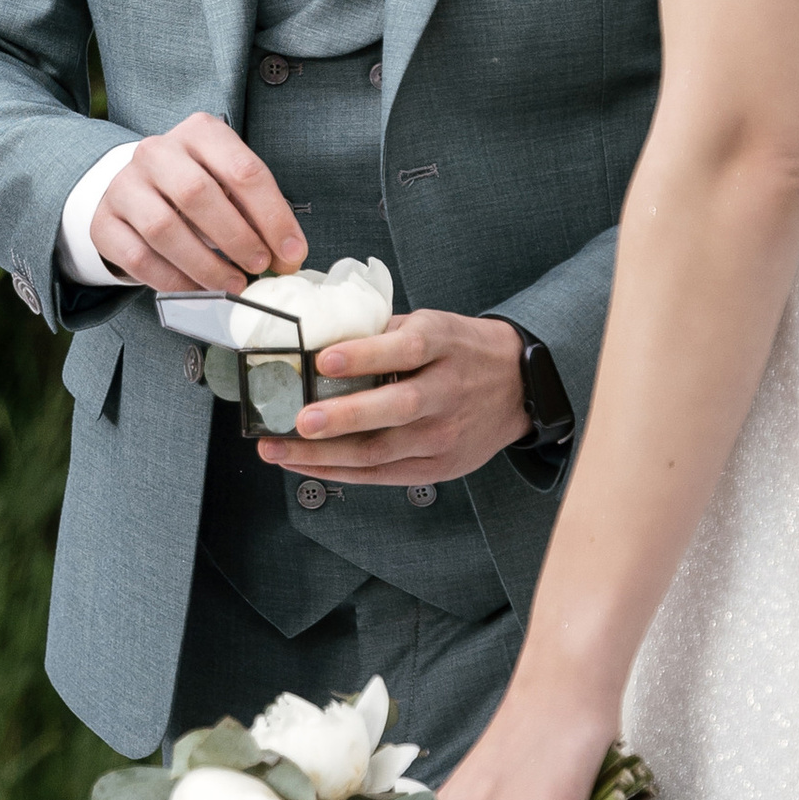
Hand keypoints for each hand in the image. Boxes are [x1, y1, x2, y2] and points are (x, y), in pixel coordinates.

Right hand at [90, 115, 306, 295]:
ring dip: (205, 265)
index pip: (242, 170)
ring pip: (163, 228)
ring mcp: (125, 185)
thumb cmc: (194, 187)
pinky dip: (173, 280)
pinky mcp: (104, 222)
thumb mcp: (229, 184)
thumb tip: (287, 256)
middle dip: (236, 237)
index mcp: (200, 133)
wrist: (135, 189)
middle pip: (197, 194)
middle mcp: (157, 151)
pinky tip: (197, 289)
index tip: (291, 253)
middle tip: (259, 266)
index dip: (273, 217)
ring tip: (233, 284)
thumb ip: (257, 213)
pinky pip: (138, 258)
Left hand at [257, 311, 528, 488]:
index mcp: (443, 345)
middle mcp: (447, 392)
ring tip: (278, 449)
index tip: (323, 360)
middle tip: (301, 420)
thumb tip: (318, 338)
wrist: (520, 387)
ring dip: (324, 454)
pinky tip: (306, 465)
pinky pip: (382, 474)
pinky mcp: (440, 467)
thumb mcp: (432, 325)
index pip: (404, 350)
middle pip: (395, 408)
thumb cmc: (462, 351)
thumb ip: (382, 333)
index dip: (363, 356)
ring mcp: (444, 435)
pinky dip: (340, 472)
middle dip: (344, 417)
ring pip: (380, 451)